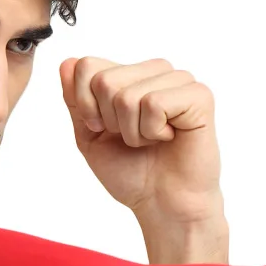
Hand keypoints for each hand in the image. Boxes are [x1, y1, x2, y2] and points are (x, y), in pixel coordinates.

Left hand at [58, 56, 222, 225]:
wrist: (162, 203)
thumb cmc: (131, 172)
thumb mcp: (89, 136)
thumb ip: (76, 100)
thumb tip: (67, 62)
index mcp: (129, 75)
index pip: (86, 66)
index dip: (85, 106)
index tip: (104, 130)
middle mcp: (154, 71)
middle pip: (104, 80)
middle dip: (110, 122)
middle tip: (134, 139)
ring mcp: (178, 80)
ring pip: (127, 95)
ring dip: (133, 132)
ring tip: (152, 140)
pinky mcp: (198, 96)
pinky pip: (154, 103)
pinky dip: (153, 131)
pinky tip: (169, 137)